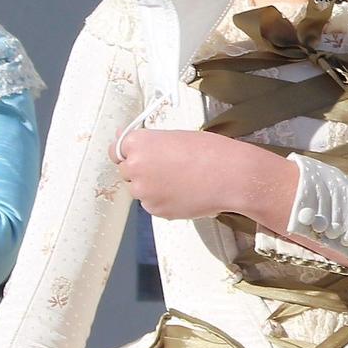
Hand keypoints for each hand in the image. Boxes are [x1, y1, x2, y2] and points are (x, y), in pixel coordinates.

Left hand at [116, 128, 294, 221]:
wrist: (231, 175)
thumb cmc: (209, 150)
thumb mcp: (174, 137)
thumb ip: (148, 144)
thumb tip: (127, 144)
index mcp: (138, 143)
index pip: (116, 150)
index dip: (129, 154)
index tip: (138, 156)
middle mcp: (135, 167)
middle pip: (126, 172)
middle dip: (141, 171)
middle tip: (167, 168)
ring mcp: (144, 192)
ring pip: (139, 190)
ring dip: (152, 187)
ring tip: (180, 181)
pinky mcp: (156, 210)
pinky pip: (152, 205)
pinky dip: (163, 201)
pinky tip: (184, 193)